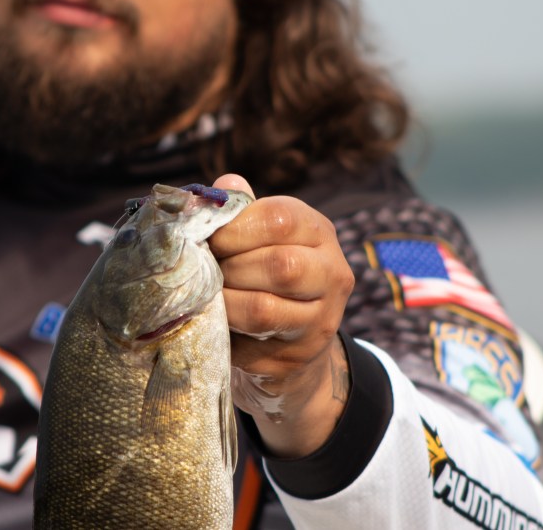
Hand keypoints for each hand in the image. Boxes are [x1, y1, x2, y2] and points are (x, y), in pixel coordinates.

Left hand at [209, 174, 354, 457]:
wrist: (294, 336)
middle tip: (210, 273)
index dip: (236, 229)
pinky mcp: (301, 356)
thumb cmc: (264, 269)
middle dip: (231, 269)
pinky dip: (228, 336)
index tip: (212, 239)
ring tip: (212, 297)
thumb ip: (240, 211)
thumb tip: (224, 185)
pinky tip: (223, 325)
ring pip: (264, 310)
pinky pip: (253, 348)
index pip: (281, 219)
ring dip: (226, 303)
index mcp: (318, 232)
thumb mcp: (258, 235)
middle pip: (281, 266)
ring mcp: (322, 319)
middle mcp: (332, 273)